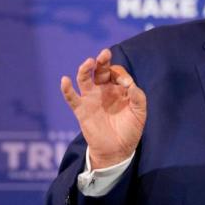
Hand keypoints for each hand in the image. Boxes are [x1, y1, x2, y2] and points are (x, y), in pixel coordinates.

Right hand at [61, 48, 146, 168]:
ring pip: (84, 79)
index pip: (117, 73)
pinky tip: (65, 80)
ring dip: (85, 69)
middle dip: (102, 61)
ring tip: (89, 62)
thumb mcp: (140, 113)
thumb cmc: (130, 130)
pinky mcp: (81, 110)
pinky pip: (71, 97)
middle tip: (104, 53)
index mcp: (118, 89)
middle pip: (100, 70)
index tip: (126, 84)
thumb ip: (138, 97)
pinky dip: (66, 89)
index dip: (121, 74)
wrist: (117, 150)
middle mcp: (103, 90)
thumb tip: (129, 84)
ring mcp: (91, 98)